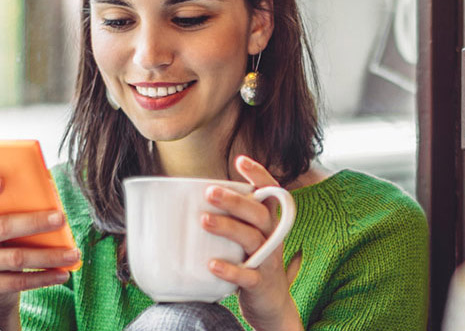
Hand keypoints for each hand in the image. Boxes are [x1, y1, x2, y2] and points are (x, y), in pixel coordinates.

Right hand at [0, 177, 79, 325]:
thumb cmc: (4, 240)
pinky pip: (19, 281)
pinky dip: (44, 277)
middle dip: (35, 222)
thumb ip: (16, 204)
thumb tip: (49, 190)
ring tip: (74, 253)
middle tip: (61, 219)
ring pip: (16, 258)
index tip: (1, 182)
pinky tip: (63, 273)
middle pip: (2, 227)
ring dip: (49, 256)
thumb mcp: (2, 220)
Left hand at [202, 156, 303, 330]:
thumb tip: (191, 199)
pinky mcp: (260, 283)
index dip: (259, 175)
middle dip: (235, 201)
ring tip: (204, 220)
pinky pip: (247, 276)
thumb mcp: (249, 237)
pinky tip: (212, 264)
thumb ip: (233, 218)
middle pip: (259, 214)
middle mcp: (272, 238)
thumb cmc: (252, 262)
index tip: (241, 160)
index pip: (271, 193)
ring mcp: (268, 261)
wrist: (272, 303)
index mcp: (269, 223)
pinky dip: (230, 270)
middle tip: (209, 192)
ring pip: (252, 239)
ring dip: (228, 228)